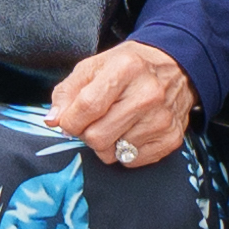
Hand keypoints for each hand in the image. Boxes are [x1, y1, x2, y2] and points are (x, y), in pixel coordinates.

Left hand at [43, 37, 192, 169]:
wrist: (174, 68)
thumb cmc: (128, 67)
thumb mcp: (93, 67)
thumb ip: (67, 92)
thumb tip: (53, 120)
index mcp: (126, 68)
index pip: (86, 107)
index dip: (70, 120)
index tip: (68, 121)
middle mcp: (148, 94)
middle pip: (97, 136)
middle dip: (86, 133)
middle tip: (93, 122)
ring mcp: (162, 118)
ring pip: (112, 153)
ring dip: (106, 143)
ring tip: (115, 123)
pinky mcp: (171, 139)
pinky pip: (131, 161)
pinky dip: (124, 151)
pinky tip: (131, 131)